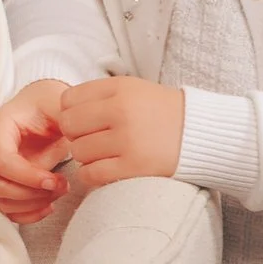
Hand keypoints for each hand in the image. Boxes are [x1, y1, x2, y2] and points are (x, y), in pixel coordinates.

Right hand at [0, 79, 72, 221]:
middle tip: (62, 186)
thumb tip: (76, 143)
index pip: (2, 162)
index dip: (29, 177)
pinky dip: (27, 214)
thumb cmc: (47, 105)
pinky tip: (48, 205)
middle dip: (33, 193)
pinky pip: (5, 209)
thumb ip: (66, 120)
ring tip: (58, 191)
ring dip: (32, 204)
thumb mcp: (58, 104)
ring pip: (0, 200)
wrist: (39, 108)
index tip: (56, 180)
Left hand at [57, 77, 184, 188]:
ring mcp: (127, 140)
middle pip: (69, 126)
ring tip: (105, 154)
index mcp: (119, 88)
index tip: (85, 121)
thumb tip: (62, 111)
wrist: (201, 134)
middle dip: (75, 135)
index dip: (70, 113)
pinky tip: (105, 169)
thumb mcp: (132, 90)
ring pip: (78, 152)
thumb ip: (98, 96)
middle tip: (92, 139)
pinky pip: (91, 174)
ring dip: (86, 156)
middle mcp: (121, 111)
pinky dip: (92, 174)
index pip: (68, 100)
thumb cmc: (160, 113)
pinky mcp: (134, 167)